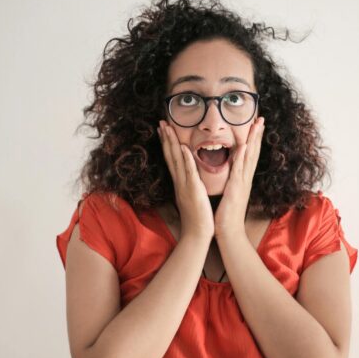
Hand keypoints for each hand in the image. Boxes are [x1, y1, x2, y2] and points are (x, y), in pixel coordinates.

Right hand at [158, 120, 213, 240]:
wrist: (197, 235)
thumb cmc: (197, 218)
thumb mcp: (192, 197)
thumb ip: (190, 185)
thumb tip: (190, 176)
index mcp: (180, 183)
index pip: (172, 160)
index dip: (167, 144)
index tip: (164, 130)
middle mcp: (179, 182)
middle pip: (170, 156)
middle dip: (165, 138)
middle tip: (161, 122)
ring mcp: (184, 186)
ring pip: (176, 161)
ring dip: (172, 143)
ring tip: (167, 128)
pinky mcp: (193, 191)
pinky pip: (189, 172)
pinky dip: (185, 159)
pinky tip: (183, 147)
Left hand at [214, 116, 264, 237]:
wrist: (229, 232)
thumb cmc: (227, 214)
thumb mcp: (230, 193)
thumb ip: (232, 181)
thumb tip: (231, 172)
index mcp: (243, 179)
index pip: (250, 155)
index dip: (254, 139)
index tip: (256, 125)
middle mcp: (245, 179)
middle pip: (254, 152)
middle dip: (258, 134)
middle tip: (261, 118)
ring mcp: (242, 183)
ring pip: (250, 157)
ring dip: (254, 140)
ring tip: (257, 125)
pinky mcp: (236, 189)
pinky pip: (239, 170)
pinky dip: (242, 157)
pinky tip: (245, 146)